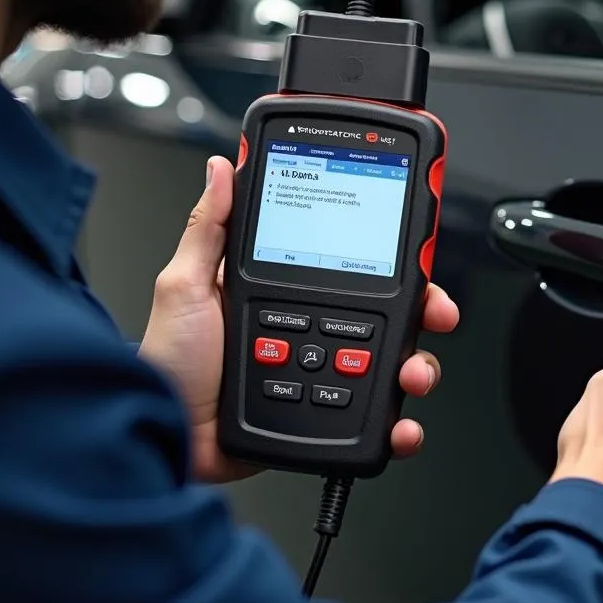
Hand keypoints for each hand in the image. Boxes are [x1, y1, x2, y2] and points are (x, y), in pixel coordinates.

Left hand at [138, 156, 459, 483]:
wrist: (168, 435)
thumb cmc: (170, 362)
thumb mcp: (184, 284)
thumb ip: (210, 228)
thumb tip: (222, 168)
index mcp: (289, 293)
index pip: (353, 263)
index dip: (392, 254)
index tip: (415, 250)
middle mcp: (314, 331)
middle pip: (390, 314)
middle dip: (425, 311)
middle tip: (435, 313)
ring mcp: (324, 375)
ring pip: (394, 365)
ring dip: (420, 367)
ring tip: (412, 375)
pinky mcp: (327, 416)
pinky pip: (376, 421)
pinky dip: (400, 426)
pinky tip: (401, 427)